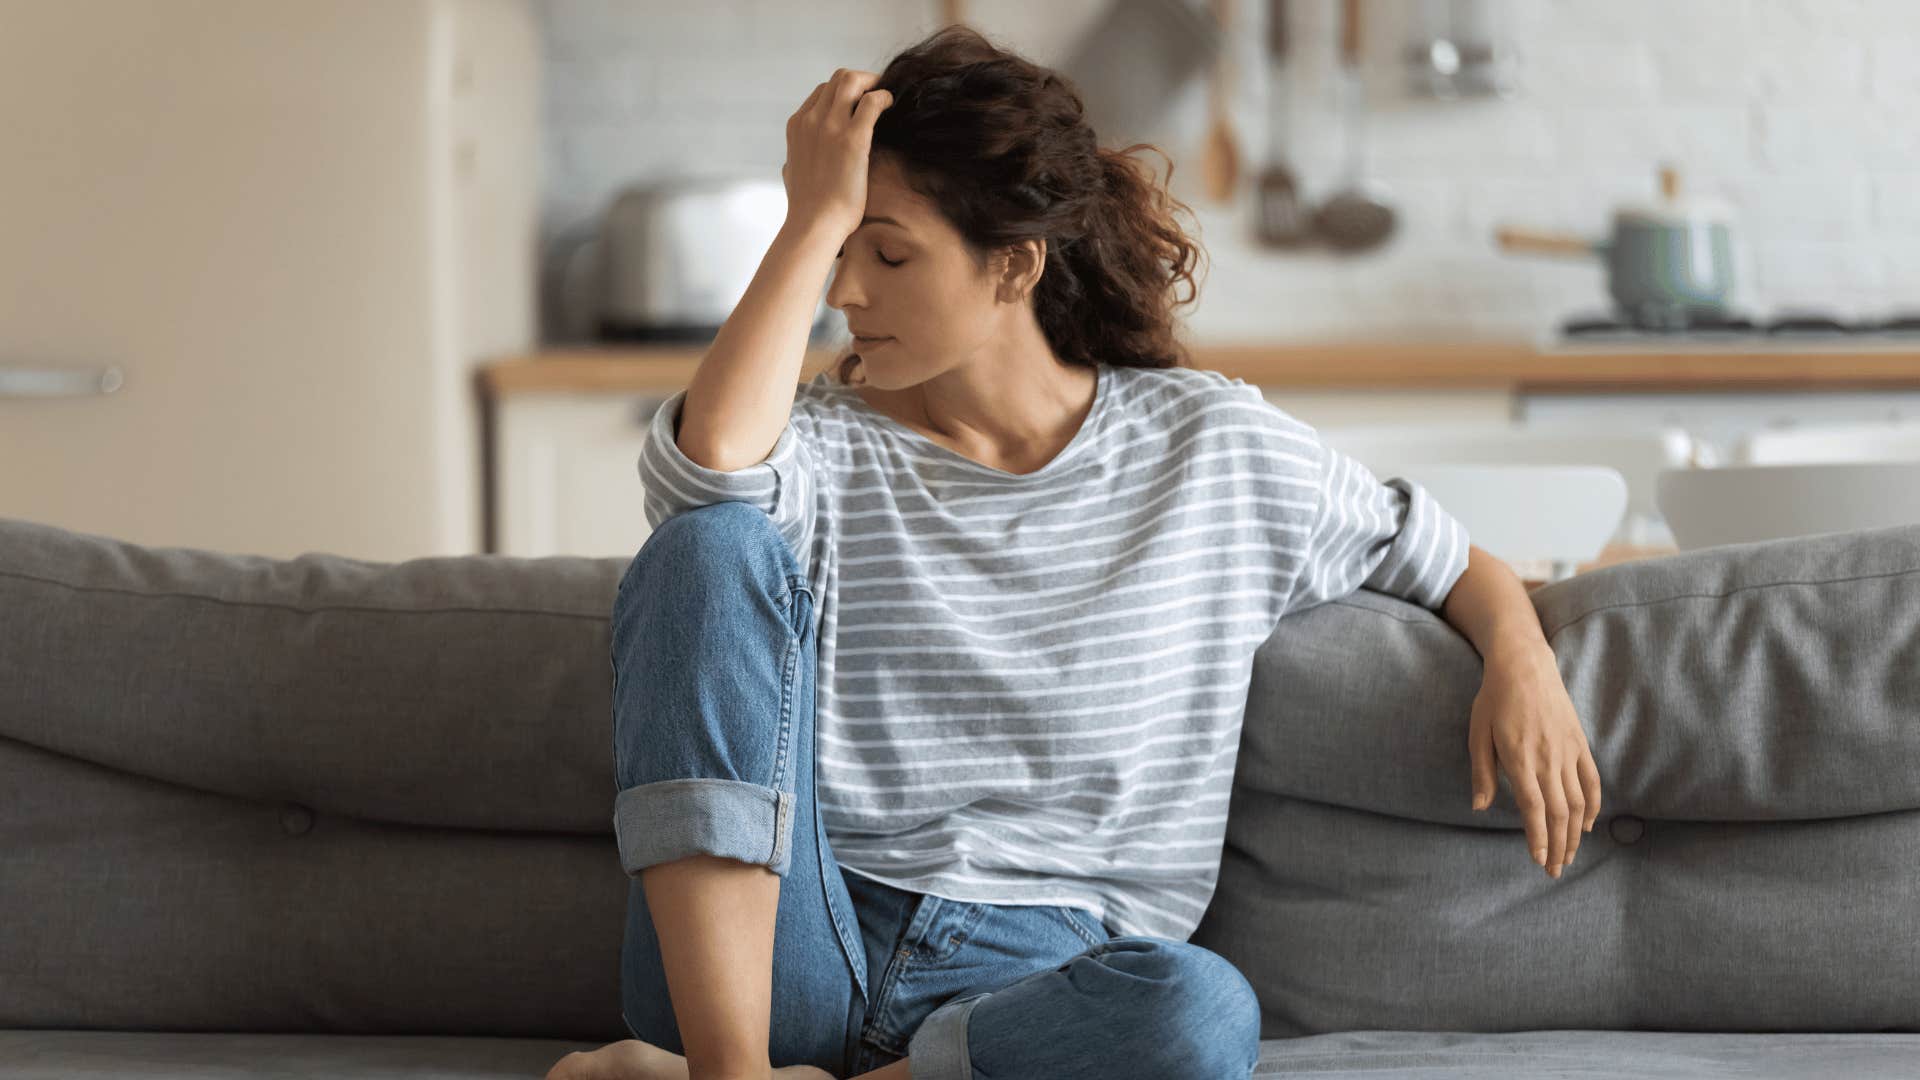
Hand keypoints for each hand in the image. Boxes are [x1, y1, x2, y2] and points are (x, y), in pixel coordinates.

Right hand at [782, 68, 892, 240]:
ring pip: (852, 80)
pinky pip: (872, 102)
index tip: (860, 102)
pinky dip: (884, 97)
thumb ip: (796, 157)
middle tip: (877, 93)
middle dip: (861, 80)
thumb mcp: (791, 172)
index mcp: (797, 126)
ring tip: (886, 97)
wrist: (814, 224)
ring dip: (873, 83)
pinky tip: (891, 105)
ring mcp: (831, 126)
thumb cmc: (806, 206)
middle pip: (838, 79)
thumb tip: (794, 161)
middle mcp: (811, 120)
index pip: (822, 91)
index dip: (844, 92)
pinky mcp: (853, 139)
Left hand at [1468, 640, 1601, 879]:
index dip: (1538, 838)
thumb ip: (1482, 772)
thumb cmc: (1494, 699)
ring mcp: (1568, 752)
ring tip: (1569, 855)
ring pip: (1578, 802)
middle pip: (1559, 813)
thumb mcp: (1477, 733)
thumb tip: (1480, 806)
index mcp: (1520, 759)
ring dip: (1575, 833)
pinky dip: (1593, 806)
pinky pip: (1591, 780)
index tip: (1539, 861)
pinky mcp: (1579, 744)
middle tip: (1554, 871)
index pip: (1534, 809)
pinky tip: (1586, 825)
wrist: (1525, 665)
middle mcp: (1548, 759)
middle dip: (1558, 846)